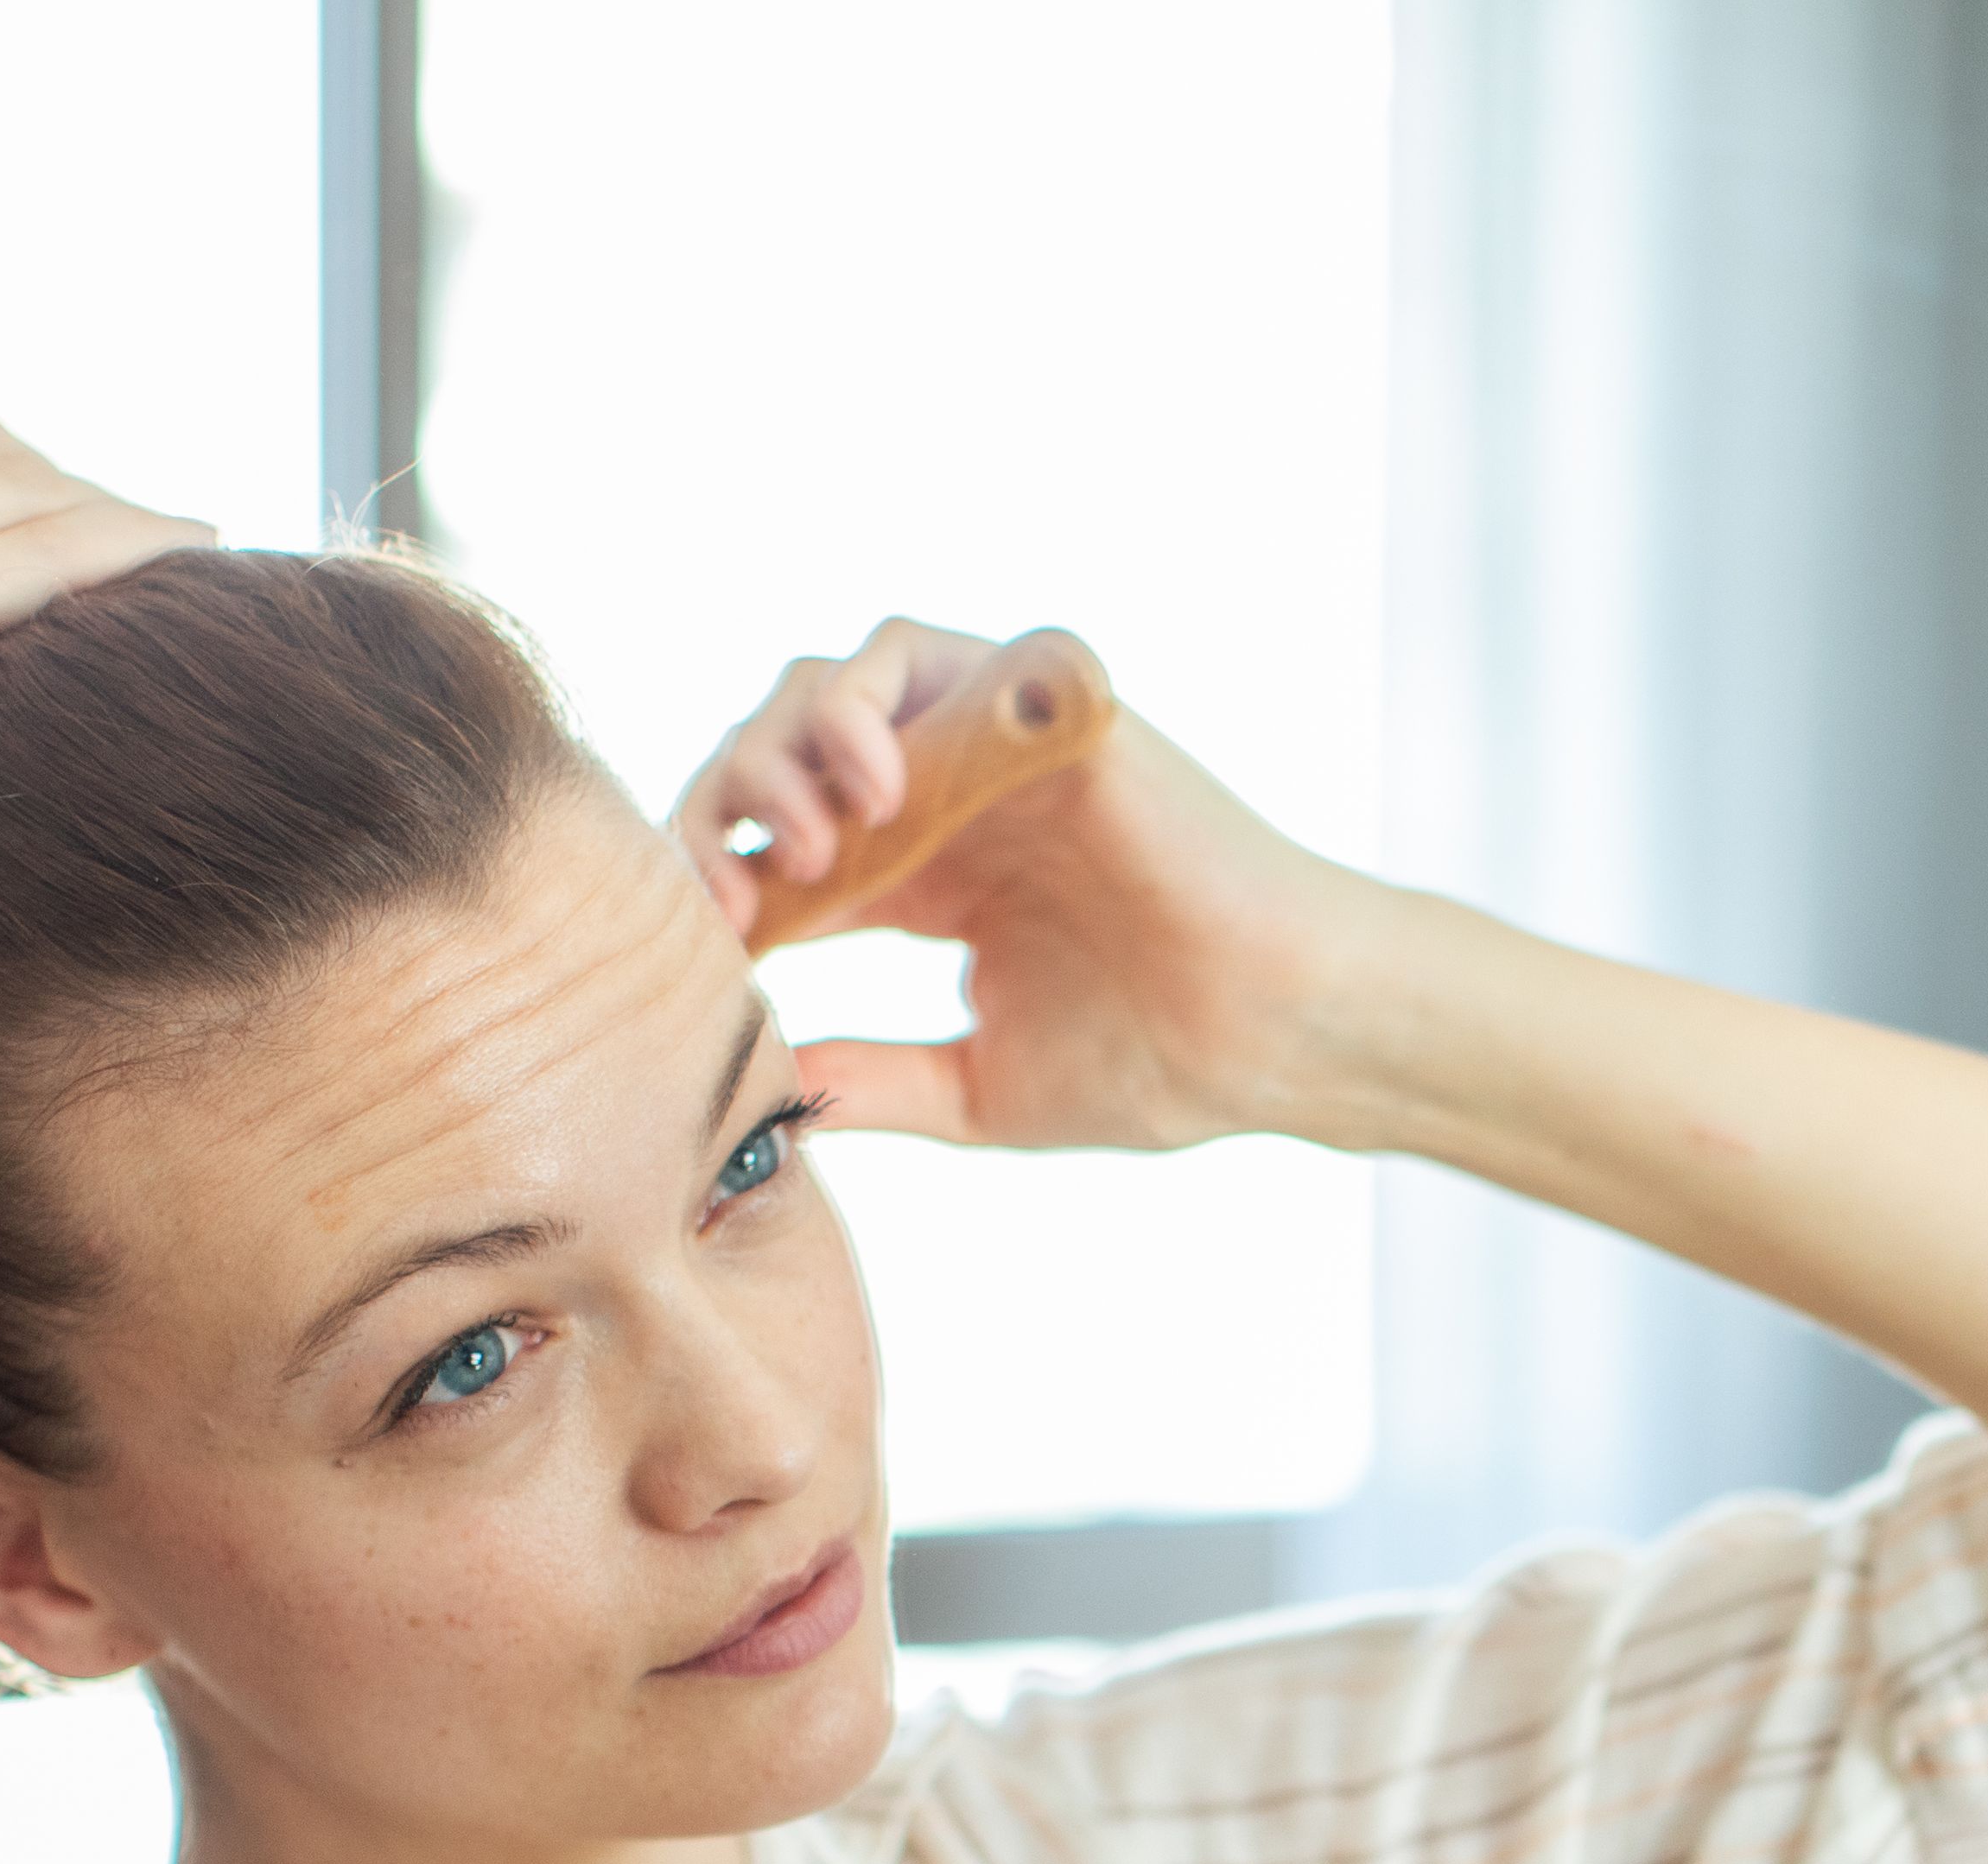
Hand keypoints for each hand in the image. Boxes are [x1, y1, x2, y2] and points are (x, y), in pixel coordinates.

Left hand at [669, 619, 1396, 1152]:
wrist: (1274, 1032)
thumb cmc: (1162, 1062)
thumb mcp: (978, 1088)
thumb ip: (875, 1078)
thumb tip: (768, 1091)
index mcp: (928, 879)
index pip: (780, 849)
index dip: (724, 879)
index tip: (713, 948)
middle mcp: (949, 799)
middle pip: (784, 754)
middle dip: (730, 809)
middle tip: (735, 893)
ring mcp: (992, 749)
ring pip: (836, 684)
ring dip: (788, 748)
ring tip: (808, 840)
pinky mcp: (1042, 709)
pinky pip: (922, 650)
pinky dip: (868, 698)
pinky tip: (871, 786)